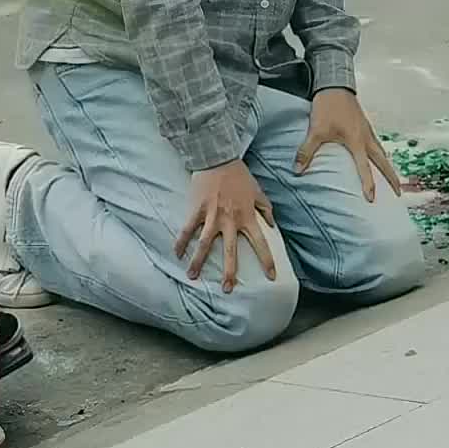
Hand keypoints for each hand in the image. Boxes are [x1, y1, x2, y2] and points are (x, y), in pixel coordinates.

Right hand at [175, 159, 275, 289]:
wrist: (219, 158)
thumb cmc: (240, 175)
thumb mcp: (258, 191)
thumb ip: (265, 208)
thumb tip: (271, 224)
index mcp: (247, 216)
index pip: (260, 243)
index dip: (267, 260)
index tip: (271, 277)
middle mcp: (230, 220)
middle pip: (231, 251)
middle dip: (230, 271)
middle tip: (228, 289)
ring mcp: (212, 215)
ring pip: (205, 243)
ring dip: (198, 261)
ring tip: (192, 277)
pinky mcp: (197, 209)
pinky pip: (187, 228)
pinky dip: (181, 241)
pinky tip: (177, 254)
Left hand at [295, 88, 400, 203]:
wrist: (334, 85)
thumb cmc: (328, 107)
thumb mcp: (315, 130)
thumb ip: (307, 151)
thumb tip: (297, 171)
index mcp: (357, 141)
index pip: (364, 167)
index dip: (368, 184)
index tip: (372, 199)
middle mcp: (366, 137)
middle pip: (383, 161)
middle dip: (392, 177)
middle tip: (399, 192)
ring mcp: (368, 130)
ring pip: (382, 152)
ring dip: (388, 166)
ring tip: (393, 179)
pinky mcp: (365, 125)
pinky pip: (377, 144)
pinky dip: (381, 154)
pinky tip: (378, 157)